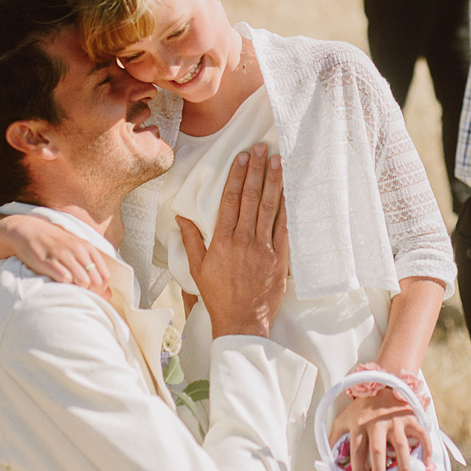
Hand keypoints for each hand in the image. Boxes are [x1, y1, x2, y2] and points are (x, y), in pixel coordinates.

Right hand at [0, 214, 110, 296]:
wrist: (29, 231)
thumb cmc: (55, 245)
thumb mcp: (77, 252)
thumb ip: (94, 270)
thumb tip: (108, 294)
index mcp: (88, 247)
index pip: (105, 275)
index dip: (101, 289)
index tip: (91, 293)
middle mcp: (79, 250)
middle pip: (96, 281)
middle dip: (91, 293)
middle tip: (80, 295)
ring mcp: (65, 255)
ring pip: (83, 281)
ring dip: (78, 290)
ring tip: (70, 290)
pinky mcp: (50, 261)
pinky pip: (65, 279)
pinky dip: (64, 285)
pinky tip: (58, 283)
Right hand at [178, 144, 287, 338]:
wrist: (242, 321)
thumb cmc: (217, 296)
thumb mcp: (197, 268)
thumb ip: (192, 240)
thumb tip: (181, 217)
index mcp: (222, 241)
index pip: (230, 200)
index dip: (236, 176)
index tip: (241, 157)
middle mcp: (243, 241)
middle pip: (250, 197)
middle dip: (256, 170)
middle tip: (262, 149)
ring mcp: (264, 248)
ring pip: (269, 208)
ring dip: (274, 182)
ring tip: (277, 161)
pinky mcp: (280, 258)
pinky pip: (285, 228)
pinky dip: (287, 208)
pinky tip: (289, 191)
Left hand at [329, 392, 431, 470]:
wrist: (382, 384)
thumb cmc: (362, 407)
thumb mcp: (343, 418)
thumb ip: (334, 436)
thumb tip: (326, 457)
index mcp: (359, 424)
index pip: (357, 451)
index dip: (357, 470)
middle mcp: (377, 423)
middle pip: (378, 451)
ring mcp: (395, 421)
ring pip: (400, 446)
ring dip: (402, 466)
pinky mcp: (409, 418)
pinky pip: (420, 435)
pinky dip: (426, 448)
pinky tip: (426, 463)